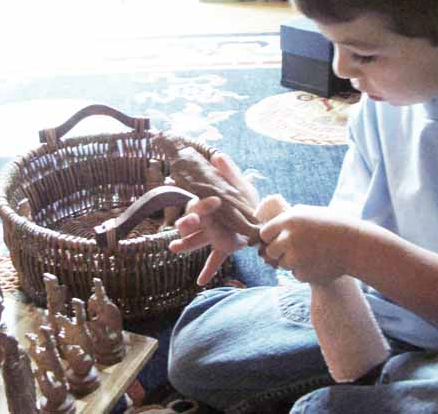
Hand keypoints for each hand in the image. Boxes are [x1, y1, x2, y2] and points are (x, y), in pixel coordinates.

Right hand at [169, 152, 258, 285]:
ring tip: (174, 248)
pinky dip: (208, 270)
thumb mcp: (240, 185)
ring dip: (185, 245)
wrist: (262, 218)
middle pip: (190, 223)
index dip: (203, 204)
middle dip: (186, 224)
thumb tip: (218, 156)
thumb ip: (229, 172)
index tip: (214, 201)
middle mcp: (207, 221)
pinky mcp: (223, 247)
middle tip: (185, 224)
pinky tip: (201, 281)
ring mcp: (213, 235)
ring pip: (195, 241)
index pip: (199, 204)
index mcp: (209, 205)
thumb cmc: (247, 200)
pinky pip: (213, 259)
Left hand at [259, 205, 358, 284]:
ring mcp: (296, 258)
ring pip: (282, 264)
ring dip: (292, 262)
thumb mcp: (309, 213)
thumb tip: (267, 230)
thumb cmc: (333, 226)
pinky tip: (319, 263)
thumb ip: (288, 219)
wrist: (355, 245)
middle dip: (279, 252)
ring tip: (311, 254)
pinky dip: (304, 271)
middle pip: (270, 251)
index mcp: (289, 221)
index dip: (271, 237)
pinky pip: (296, 274)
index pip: (265, 233)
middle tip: (294, 249)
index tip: (278, 239)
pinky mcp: (304, 274)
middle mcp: (289, 239)